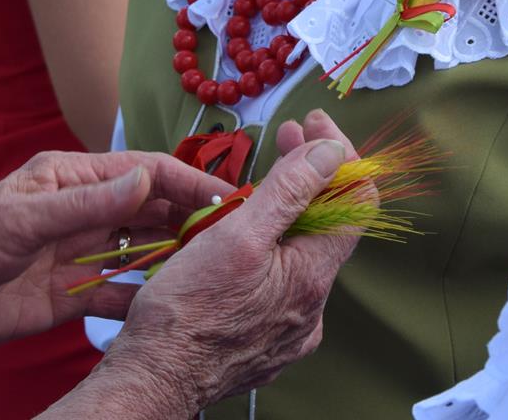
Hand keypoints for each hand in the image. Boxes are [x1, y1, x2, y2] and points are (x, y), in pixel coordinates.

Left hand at [0, 150, 230, 354]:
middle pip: (151, 210)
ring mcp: (77, 254)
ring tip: (220, 270)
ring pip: (141, 250)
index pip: (147, 172)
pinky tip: (175, 307)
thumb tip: (148, 179)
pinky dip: (146, 300)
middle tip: (239, 238)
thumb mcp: (20, 219)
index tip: (230, 200)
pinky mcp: (68, 296)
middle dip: (193, 220)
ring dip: (177, 257)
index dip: (191, 184)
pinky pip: (118, 294)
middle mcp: (81, 211)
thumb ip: (87, 204)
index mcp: (72, 178)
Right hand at [61, 111, 363, 418]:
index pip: (356, 202)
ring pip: (299, 253)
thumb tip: (332, 152)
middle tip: (283, 137)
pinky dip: (266, 250)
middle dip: (308, 176)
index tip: (310, 126)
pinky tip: (235, 238)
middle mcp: (312, 308)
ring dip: (283, 212)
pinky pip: (278, 283)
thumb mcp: (236, 235)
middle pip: (327, 225)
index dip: (338, 155)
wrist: (151, 381)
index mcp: (312, 278)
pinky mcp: (265, 341)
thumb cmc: (184, 313)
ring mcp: (290, 329)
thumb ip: (290, 190)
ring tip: (249, 187)